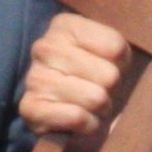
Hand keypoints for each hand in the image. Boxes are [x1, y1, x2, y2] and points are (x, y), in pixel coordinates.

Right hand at [20, 15, 135, 141]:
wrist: (65, 110)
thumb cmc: (94, 76)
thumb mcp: (111, 52)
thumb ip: (118, 48)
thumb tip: (114, 72)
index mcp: (65, 26)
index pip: (116, 47)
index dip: (121, 64)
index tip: (108, 66)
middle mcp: (44, 47)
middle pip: (109, 75)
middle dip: (110, 90)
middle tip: (98, 90)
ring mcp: (34, 78)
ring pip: (95, 98)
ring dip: (98, 109)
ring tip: (88, 105)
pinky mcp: (30, 108)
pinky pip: (77, 118)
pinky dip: (87, 125)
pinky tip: (79, 120)